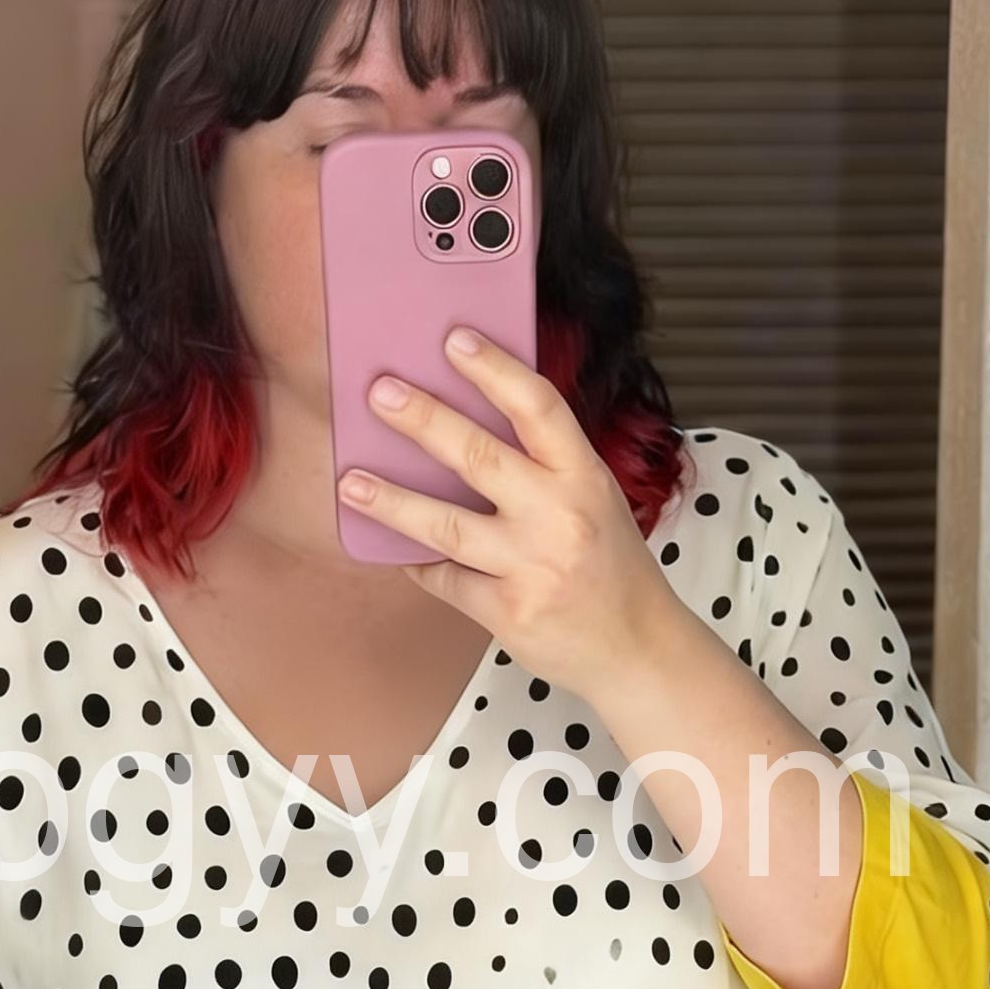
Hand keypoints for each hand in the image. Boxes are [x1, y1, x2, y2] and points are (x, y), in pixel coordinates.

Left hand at [336, 325, 683, 699]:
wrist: (637, 648)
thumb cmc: (610, 569)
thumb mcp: (595, 501)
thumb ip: (544, 466)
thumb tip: (465, 424)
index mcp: (584, 477)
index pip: (538, 407)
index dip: (494, 369)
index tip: (453, 340)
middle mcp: (560, 515)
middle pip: (479, 456)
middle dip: (423, 420)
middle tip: (380, 394)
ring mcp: (532, 566)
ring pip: (446, 525)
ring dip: (392, 501)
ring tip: (352, 483)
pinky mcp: (508, 611)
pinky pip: (446, 580)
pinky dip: (419, 563)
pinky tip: (397, 550)